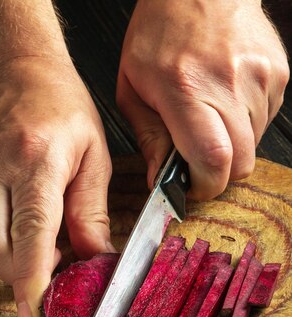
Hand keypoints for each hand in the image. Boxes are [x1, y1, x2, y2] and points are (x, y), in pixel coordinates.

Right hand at [0, 56, 111, 316]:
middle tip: (48, 272)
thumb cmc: (61, 109)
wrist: (13, 71)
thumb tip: (96, 263)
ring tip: (37, 223)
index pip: (31, 231)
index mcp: (37, 160)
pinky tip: (14, 204)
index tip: (31, 315)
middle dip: (19, 276)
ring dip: (13, 251)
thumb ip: (92, 215)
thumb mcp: (94, 157)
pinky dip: (0, 230)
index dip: (31, 279)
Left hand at [116, 0, 288, 198]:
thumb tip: (159, 180)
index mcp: (187, 90)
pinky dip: (246, 125)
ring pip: (254, 145)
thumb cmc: (159, 35)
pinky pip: (265, 121)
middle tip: (198, 162)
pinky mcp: (278, 74)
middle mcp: (229, 84)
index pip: (213, 160)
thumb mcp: (133, 89)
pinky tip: (226, 102)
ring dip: (232, 147)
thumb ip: (148, 138)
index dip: (205, 186)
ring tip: (210, 120)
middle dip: (220, 175)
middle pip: (241, 163)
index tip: (191, 186)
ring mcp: (260, 78)